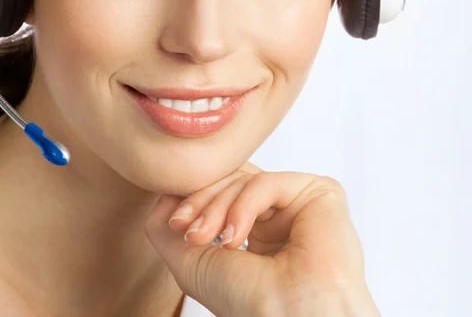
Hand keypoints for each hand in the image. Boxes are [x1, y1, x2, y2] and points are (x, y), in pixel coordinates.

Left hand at [144, 163, 380, 316]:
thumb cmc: (248, 303)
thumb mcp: (190, 263)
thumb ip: (166, 225)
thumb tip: (163, 192)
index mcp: (258, 231)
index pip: (222, 190)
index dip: (195, 198)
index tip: (175, 223)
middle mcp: (280, 215)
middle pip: (231, 180)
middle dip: (201, 201)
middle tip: (185, 228)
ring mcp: (299, 203)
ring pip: (244, 179)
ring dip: (215, 207)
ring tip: (203, 238)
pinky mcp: (320, 194)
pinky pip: (267, 183)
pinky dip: (243, 206)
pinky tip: (234, 238)